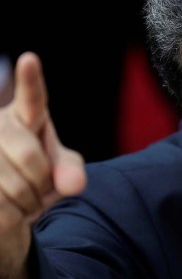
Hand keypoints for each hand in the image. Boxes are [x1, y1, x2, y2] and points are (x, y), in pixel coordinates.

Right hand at [0, 52, 85, 278]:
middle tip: (42, 192)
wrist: (9, 203)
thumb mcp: (61, 168)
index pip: (32, 97)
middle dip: (43, 183)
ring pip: (11, 185)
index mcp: (26, 115)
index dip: (30, 79)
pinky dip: (12, 218)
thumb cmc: (37, 175)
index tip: (30, 59)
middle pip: (28, 157)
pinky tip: (11, 212)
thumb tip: (75, 185)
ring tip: (26, 203)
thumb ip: (71, 170)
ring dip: (27, 204)